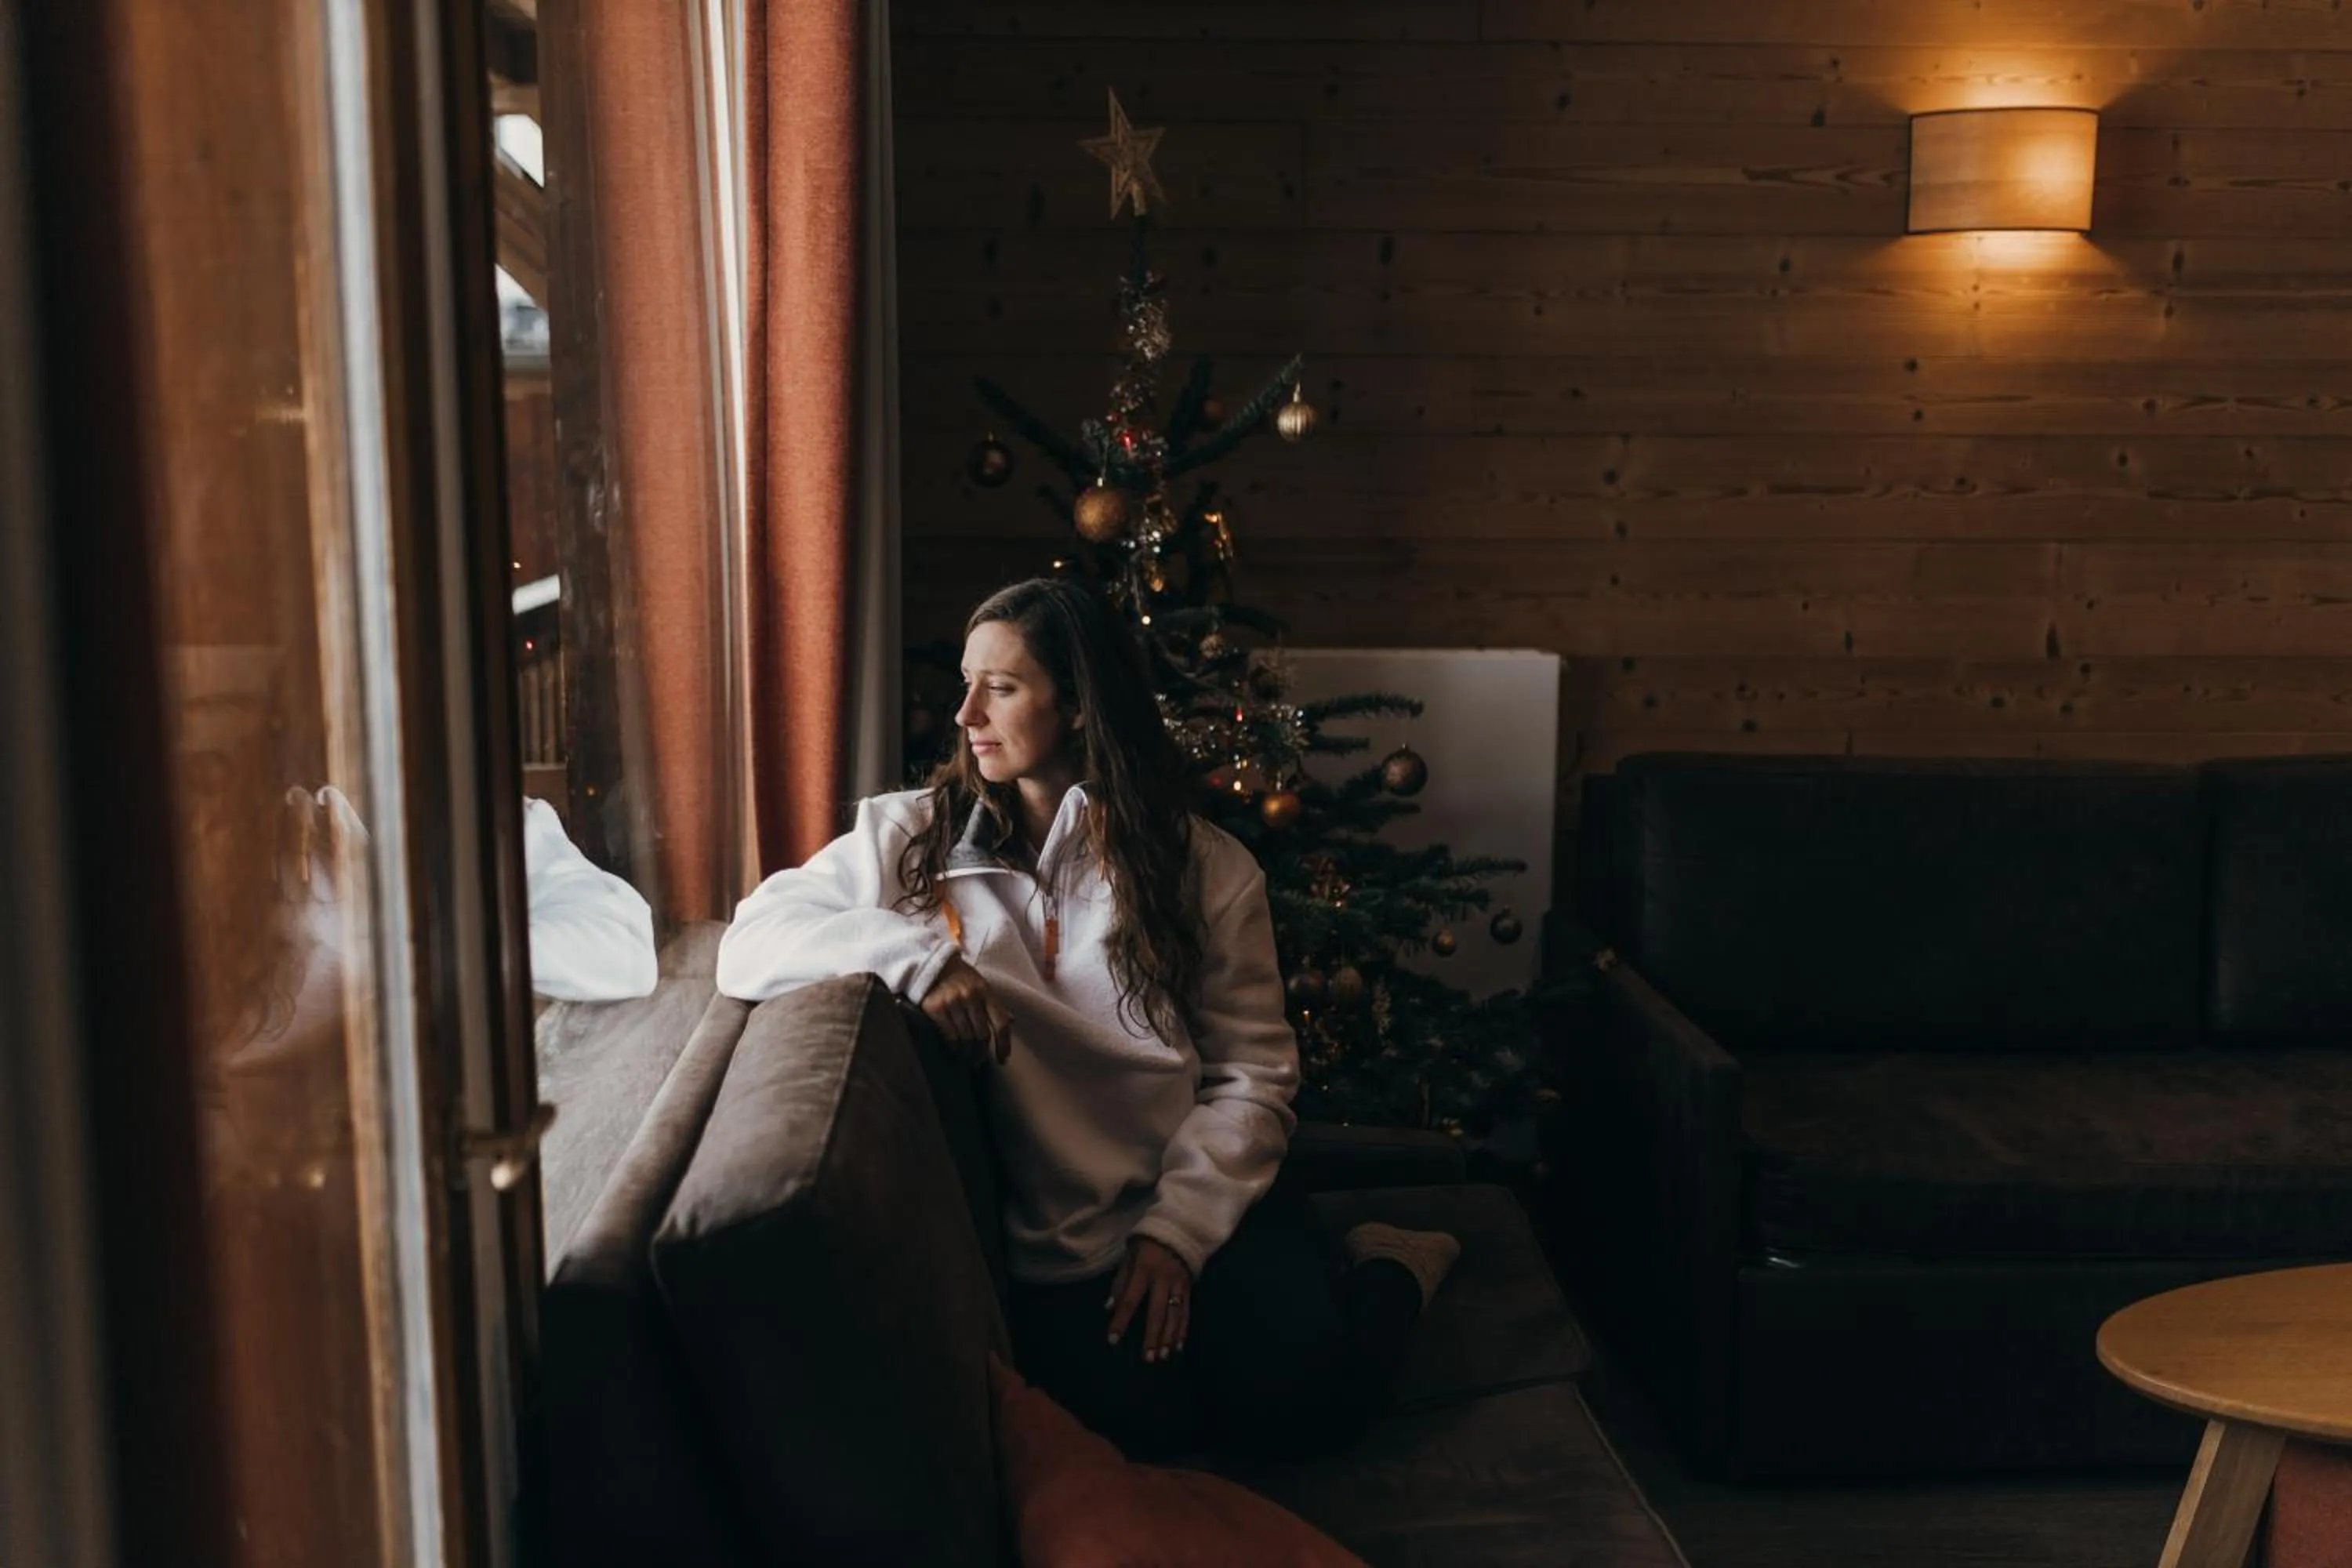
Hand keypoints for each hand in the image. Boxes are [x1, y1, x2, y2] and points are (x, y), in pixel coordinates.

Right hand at [920, 953, 1011, 1064]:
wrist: (930, 964)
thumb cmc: (959, 977)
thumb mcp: (981, 985)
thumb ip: (993, 1004)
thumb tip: (1011, 1022)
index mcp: (986, 991)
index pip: (1001, 1023)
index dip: (1004, 1045)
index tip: (1003, 1060)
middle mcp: (971, 996)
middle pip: (983, 1034)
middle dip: (982, 1052)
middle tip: (979, 1060)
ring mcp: (953, 1002)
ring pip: (966, 1038)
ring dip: (968, 1052)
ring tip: (967, 1057)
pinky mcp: (935, 1008)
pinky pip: (949, 1036)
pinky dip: (953, 1047)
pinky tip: (954, 1050)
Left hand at [1106, 1235, 1191, 1364]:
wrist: (1179, 1228)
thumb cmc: (1147, 1242)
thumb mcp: (1129, 1255)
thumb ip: (1120, 1281)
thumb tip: (1110, 1307)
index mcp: (1144, 1270)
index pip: (1130, 1300)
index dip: (1121, 1320)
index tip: (1113, 1340)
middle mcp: (1163, 1279)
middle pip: (1157, 1312)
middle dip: (1152, 1337)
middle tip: (1147, 1358)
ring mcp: (1179, 1284)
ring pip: (1175, 1315)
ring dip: (1169, 1337)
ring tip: (1163, 1356)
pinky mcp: (1189, 1287)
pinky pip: (1187, 1311)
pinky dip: (1183, 1329)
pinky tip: (1179, 1345)